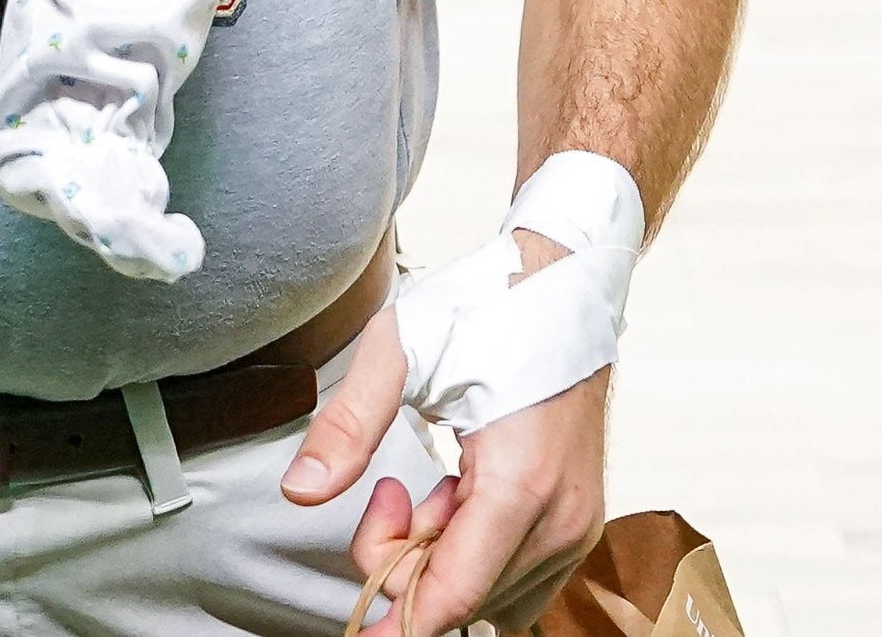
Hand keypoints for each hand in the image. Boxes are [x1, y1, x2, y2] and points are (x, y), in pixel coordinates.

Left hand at [287, 287, 608, 633]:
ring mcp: (578, 525)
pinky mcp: (579, 522)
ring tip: (429, 488)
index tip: (355, 629)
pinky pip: (516, 581)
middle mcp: (562, 518)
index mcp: (521, 482)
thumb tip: (302, 491)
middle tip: (387, 490)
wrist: (564, 279)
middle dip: (405, 562)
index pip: (453, 596)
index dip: (395, 620)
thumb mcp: (401, 347)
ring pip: (490, 600)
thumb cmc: (491, 304)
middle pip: (463, 601)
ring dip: (440, 561)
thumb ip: (348, 424)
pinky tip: (458, 498)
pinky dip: (473, 555)